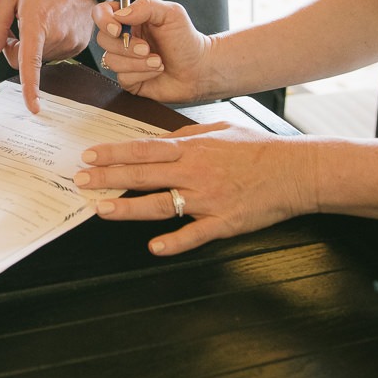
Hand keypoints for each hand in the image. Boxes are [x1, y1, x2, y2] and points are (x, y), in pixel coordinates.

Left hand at [0, 0, 96, 113]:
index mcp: (37, 21)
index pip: (31, 61)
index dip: (31, 86)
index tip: (33, 107)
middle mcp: (57, 35)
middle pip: (25, 60)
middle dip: (17, 48)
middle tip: (17, 26)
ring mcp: (71, 42)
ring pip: (39, 58)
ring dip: (33, 45)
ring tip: (39, 18)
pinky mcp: (78, 45)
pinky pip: (53, 53)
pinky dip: (47, 43)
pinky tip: (52, 22)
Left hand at [73, 122, 319, 255]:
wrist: (297, 171)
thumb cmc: (260, 148)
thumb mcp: (221, 130)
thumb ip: (189, 134)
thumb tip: (163, 139)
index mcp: (192, 148)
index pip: (143, 150)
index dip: (113, 153)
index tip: (88, 155)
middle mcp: (195, 171)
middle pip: (143, 175)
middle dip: (108, 178)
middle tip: (80, 180)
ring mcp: (208, 198)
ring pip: (161, 204)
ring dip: (128, 208)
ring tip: (102, 209)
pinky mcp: (225, 222)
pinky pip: (195, 234)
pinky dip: (174, 241)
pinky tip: (154, 247)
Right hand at [92, 0, 213, 102]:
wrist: (199, 68)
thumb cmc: (186, 40)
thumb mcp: (171, 13)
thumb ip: (145, 6)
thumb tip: (120, 15)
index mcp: (130, 19)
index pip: (101, 14)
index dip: (103, 21)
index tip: (117, 28)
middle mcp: (124, 38)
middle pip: (102, 39)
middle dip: (126, 46)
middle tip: (147, 48)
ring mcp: (125, 60)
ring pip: (111, 60)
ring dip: (137, 62)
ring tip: (158, 61)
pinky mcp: (129, 79)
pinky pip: (123, 77)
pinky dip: (142, 73)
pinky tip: (156, 70)